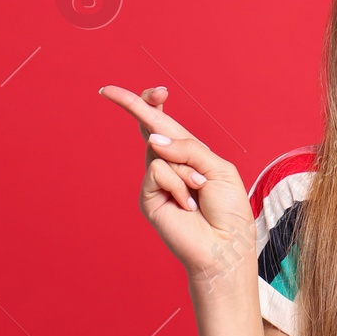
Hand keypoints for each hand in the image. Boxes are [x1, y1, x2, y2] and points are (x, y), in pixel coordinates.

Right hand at [98, 84, 255, 288]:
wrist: (224, 245)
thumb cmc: (228, 211)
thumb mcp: (219, 170)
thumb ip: (189, 148)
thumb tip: (154, 138)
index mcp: (189, 155)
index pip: (168, 125)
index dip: (157, 105)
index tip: (157, 91)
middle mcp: (170, 165)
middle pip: (148, 128)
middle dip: (135, 105)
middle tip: (109, 90)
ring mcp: (157, 181)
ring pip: (160, 150)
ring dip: (186, 169)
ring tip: (200, 192)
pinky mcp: (148, 196)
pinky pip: (158, 170)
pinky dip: (178, 183)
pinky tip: (187, 204)